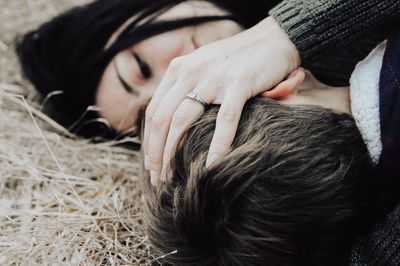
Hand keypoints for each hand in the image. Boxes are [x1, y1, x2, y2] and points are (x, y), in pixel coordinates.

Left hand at [143, 17, 299, 185]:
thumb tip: (172, 119)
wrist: (272, 39)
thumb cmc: (236, 59)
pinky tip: (212, 166)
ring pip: (183, 120)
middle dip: (156, 153)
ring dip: (174, 153)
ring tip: (173, 178)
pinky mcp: (239, 84)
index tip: (151, 164)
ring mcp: (214, 78)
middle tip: (157, 178)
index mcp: (179, 69)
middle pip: (162, 119)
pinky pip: (224, 120)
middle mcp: (190, 72)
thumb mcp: (203, 66)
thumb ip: (186, 86)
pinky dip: (218, 145)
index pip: (154, 111)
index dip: (149, 141)